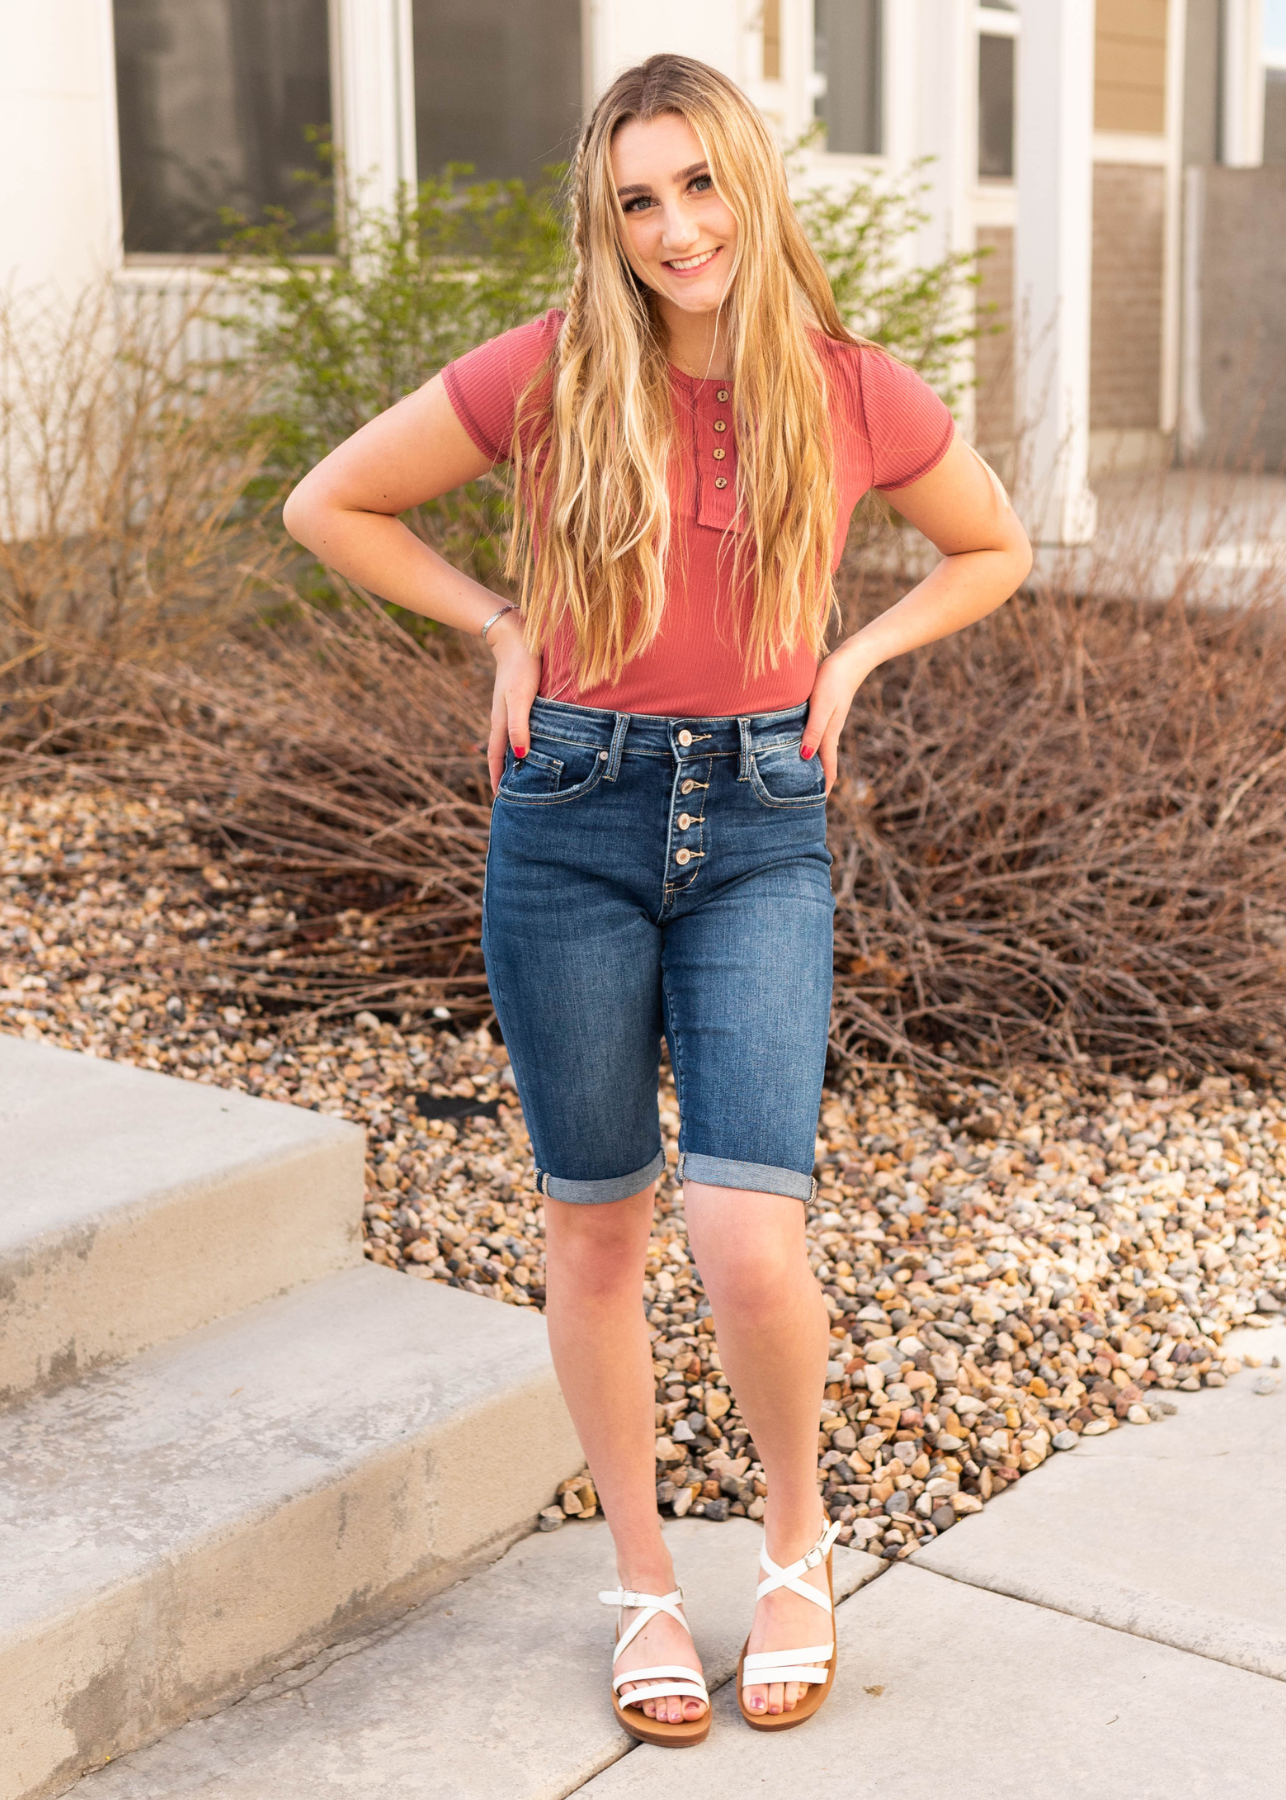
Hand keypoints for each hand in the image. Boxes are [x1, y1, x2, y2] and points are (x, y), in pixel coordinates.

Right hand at [486, 611, 541, 794]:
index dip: (497, 777)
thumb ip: (520, 726)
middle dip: (506, 772)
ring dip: (516, 757)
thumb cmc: (521, 666)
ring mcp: (512, 707)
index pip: (496, 756)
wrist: (517, 635)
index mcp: (501, 721)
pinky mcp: (521, 697)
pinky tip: (536, 740)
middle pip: (503, 751)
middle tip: (514, 793)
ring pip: (513, 739)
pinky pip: (522, 726)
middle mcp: (505, 717)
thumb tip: (520, 757)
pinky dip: (525, 739)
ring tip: (525, 773)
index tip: (499, 798)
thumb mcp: (521, 698)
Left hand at [800, 639, 874, 794]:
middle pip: (823, 762)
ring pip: (818, 749)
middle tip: (803, 798)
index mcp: (829, 734)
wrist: (851, 657)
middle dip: (816, 780)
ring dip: (811, 764)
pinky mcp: (824, 711)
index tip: (817, 806)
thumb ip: (814, 730)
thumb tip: (806, 757)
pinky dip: (809, 746)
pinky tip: (800, 745)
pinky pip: (815, 735)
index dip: (824, 786)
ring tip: (799, 777)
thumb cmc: (833, 679)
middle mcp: (829, 731)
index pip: (828, 767)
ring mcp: (828, 722)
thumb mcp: (821, 706)